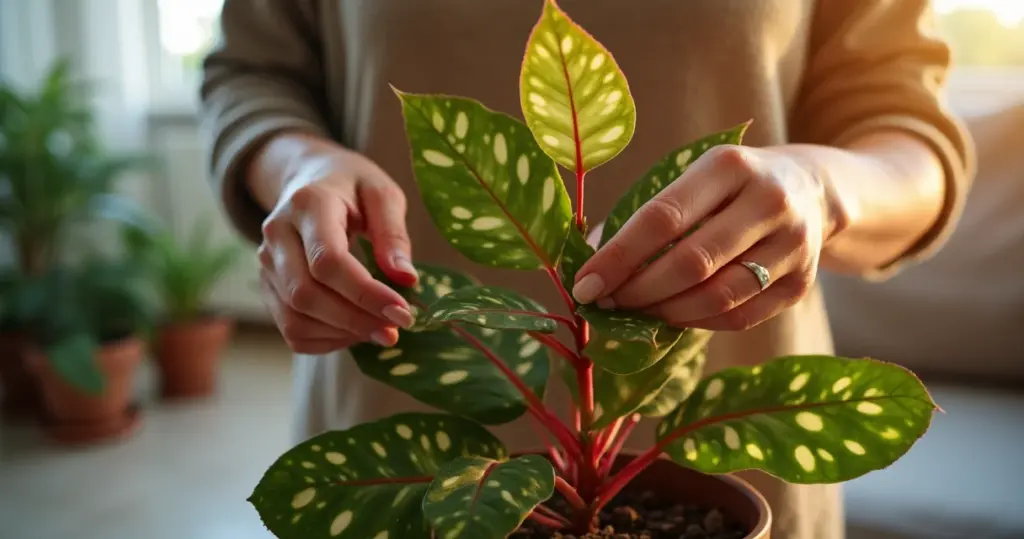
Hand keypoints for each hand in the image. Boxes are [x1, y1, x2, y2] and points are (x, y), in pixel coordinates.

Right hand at [256, 141, 417, 353]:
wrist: (309, 179)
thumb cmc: (352, 187)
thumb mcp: (382, 194)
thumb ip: (393, 234)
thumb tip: (406, 279)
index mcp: (308, 204)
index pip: (328, 260)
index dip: (365, 293)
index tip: (402, 311)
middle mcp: (277, 234)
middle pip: (306, 294)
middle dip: (355, 320)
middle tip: (396, 329)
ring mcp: (266, 263)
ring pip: (295, 318)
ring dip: (342, 334)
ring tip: (380, 331)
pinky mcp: (268, 285)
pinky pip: (290, 328)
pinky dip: (325, 341)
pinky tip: (355, 331)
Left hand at [573, 145, 833, 330]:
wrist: (812, 189)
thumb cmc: (728, 186)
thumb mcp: (693, 178)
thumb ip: (645, 214)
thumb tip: (588, 266)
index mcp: (729, 166)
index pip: (663, 217)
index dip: (619, 256)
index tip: (585, 284)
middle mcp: (768, 202)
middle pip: (692, 262)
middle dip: (638, 290)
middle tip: (606, 303)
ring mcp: (792, 245)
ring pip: (717, 296)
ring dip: (665, 312)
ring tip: (634, 312)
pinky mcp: (801, 283)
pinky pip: (739, 316)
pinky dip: (697, 323)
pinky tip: (671, 318)